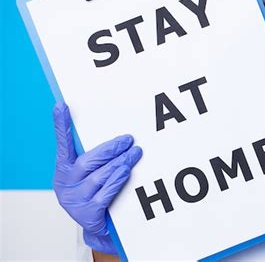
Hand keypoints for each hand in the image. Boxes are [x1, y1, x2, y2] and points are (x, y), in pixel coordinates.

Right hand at [53, 102, 142, 253]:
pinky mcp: (88, 214)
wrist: (99, 227)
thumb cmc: (95, 194)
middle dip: (110, 149)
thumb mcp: (89, 175)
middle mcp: (66, 185)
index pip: (63, 145)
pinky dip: (117, 181)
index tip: (61, 106)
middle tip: (128, 139)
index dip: (61, 126)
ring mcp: (75, 201)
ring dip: (119, 163)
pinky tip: (127, 171)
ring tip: (134, 153)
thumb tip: (113, 136)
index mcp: (63, 171)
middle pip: (87, 161)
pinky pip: (105, 193)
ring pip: (99, 176)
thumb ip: (94, 157)